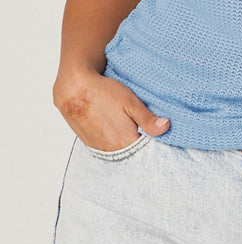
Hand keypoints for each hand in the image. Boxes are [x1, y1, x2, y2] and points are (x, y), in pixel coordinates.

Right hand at [54, 69, 169, 150]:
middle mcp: (111, 149)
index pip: (146, 150)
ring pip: (121, 151)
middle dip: (141, 142)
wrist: (74, 91)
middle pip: (134, 152)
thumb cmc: (104, 93)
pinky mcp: (91, 143)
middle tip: (146, 127)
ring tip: (129, 126)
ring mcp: (100, 148)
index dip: (154, 141)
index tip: (160, 133)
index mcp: (124, 141)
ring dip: (128, 142)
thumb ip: (147, 119)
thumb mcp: (130, 102)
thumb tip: (165, 127)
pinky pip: (108, 148)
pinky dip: (115, 142)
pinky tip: (117, 130)